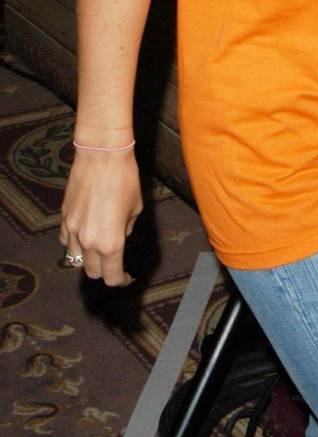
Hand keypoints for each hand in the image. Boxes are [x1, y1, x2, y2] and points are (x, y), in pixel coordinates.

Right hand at [59, 147, 141, 285]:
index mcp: (111, 243)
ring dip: (87, 258)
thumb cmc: (124, 179)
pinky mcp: (64, 217)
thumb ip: (126, 229)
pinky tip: (83, 234)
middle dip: (105, 271)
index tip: (127, 277)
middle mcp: (89, 241)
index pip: (112, 276)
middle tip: (114, 264)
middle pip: (92, 271)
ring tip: (97, 249)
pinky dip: (74, 243)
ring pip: (75, 259)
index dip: (121, 280)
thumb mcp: (135, 208)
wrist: (101, 156)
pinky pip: (66, 240)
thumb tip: (119, 235)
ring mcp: (73, 230)